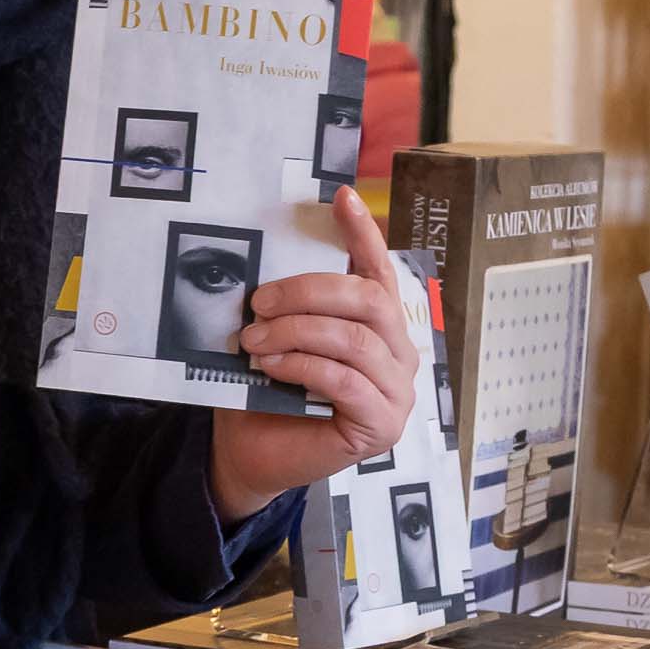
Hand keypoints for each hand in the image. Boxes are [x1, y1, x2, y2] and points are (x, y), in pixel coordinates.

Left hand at [207, 189, 419, 516]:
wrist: (250, 451)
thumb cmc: (266, 389)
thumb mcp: (277, 334)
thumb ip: (288, 302)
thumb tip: (267, 255)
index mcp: (378, 324)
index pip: (378, 270)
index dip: (363, 233)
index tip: (341, 197)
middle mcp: (399, 352)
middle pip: (368, 300)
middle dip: (308, 292)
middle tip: (259, 302)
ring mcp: (397, 392)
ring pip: (354, 340)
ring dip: (296, 333)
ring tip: (254, 341)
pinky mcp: (383, 426)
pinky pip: (345, 381)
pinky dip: (303, 367)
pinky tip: (272, 368)